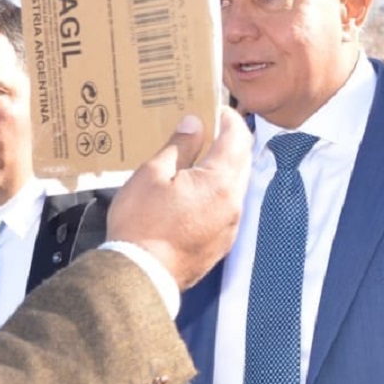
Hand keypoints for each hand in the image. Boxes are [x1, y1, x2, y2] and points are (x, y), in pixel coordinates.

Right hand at [108, 107, 251, 289]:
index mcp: (219, 181)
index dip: (227, 117)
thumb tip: (194, 124)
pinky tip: (194, 191)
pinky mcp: (222, 242)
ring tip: (196, 159)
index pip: (237, 137)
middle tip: (204, 129)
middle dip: (228, 140)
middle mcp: (233, 202)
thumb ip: (179, 146)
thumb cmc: (141, 225)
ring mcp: (230, 225)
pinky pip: (227, 207)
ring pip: (236, 185)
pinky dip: (217, 191)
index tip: (213, 108)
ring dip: (223, 167)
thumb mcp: (153, 174)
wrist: (142, 275)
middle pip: (242, 160)